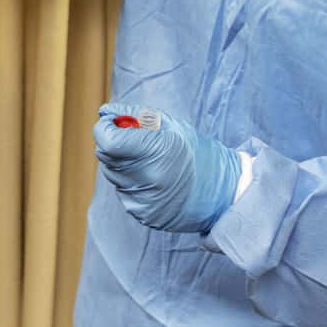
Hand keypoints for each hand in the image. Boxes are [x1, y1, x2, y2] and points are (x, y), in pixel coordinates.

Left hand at [93, 104, 240, 233]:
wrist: (222, 193)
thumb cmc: (197, 152)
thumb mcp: (171, 125)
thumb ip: (135, 115)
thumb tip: (104, 112)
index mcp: (158, 151)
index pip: (108, 140)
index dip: (104, 128)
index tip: (112, 123)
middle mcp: (149, 178)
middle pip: (105, 155)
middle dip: (113, 143)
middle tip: (133, 140)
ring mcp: (144, 200)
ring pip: (112, 173)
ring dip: (122, 163)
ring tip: (148, 161)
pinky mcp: (142, 214)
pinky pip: (122, 191)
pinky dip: (130, 182)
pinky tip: (152, 179)